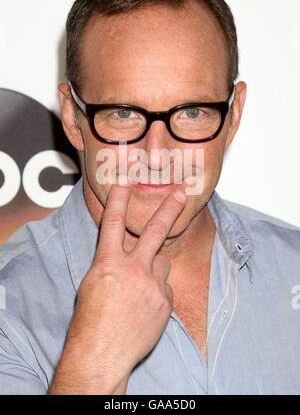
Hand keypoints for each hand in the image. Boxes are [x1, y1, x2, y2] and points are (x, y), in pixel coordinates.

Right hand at [49, 184, 185, 394]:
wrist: (103, 353)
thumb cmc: (91, 321)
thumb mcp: (93, 283)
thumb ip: (111, 263)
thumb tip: (126, 254)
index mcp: (107, 263)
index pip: (113, 221)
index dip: (118, 198)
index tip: (125, 181)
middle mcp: (132, 269)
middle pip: (155, 229)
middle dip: (170, 207)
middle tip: (181, 192)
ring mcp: (152, 285)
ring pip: (161, 262)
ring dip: (154, 266)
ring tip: (139, 286)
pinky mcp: (166, 301)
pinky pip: (165, 286)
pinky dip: (157, 290)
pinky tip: (145, 305)